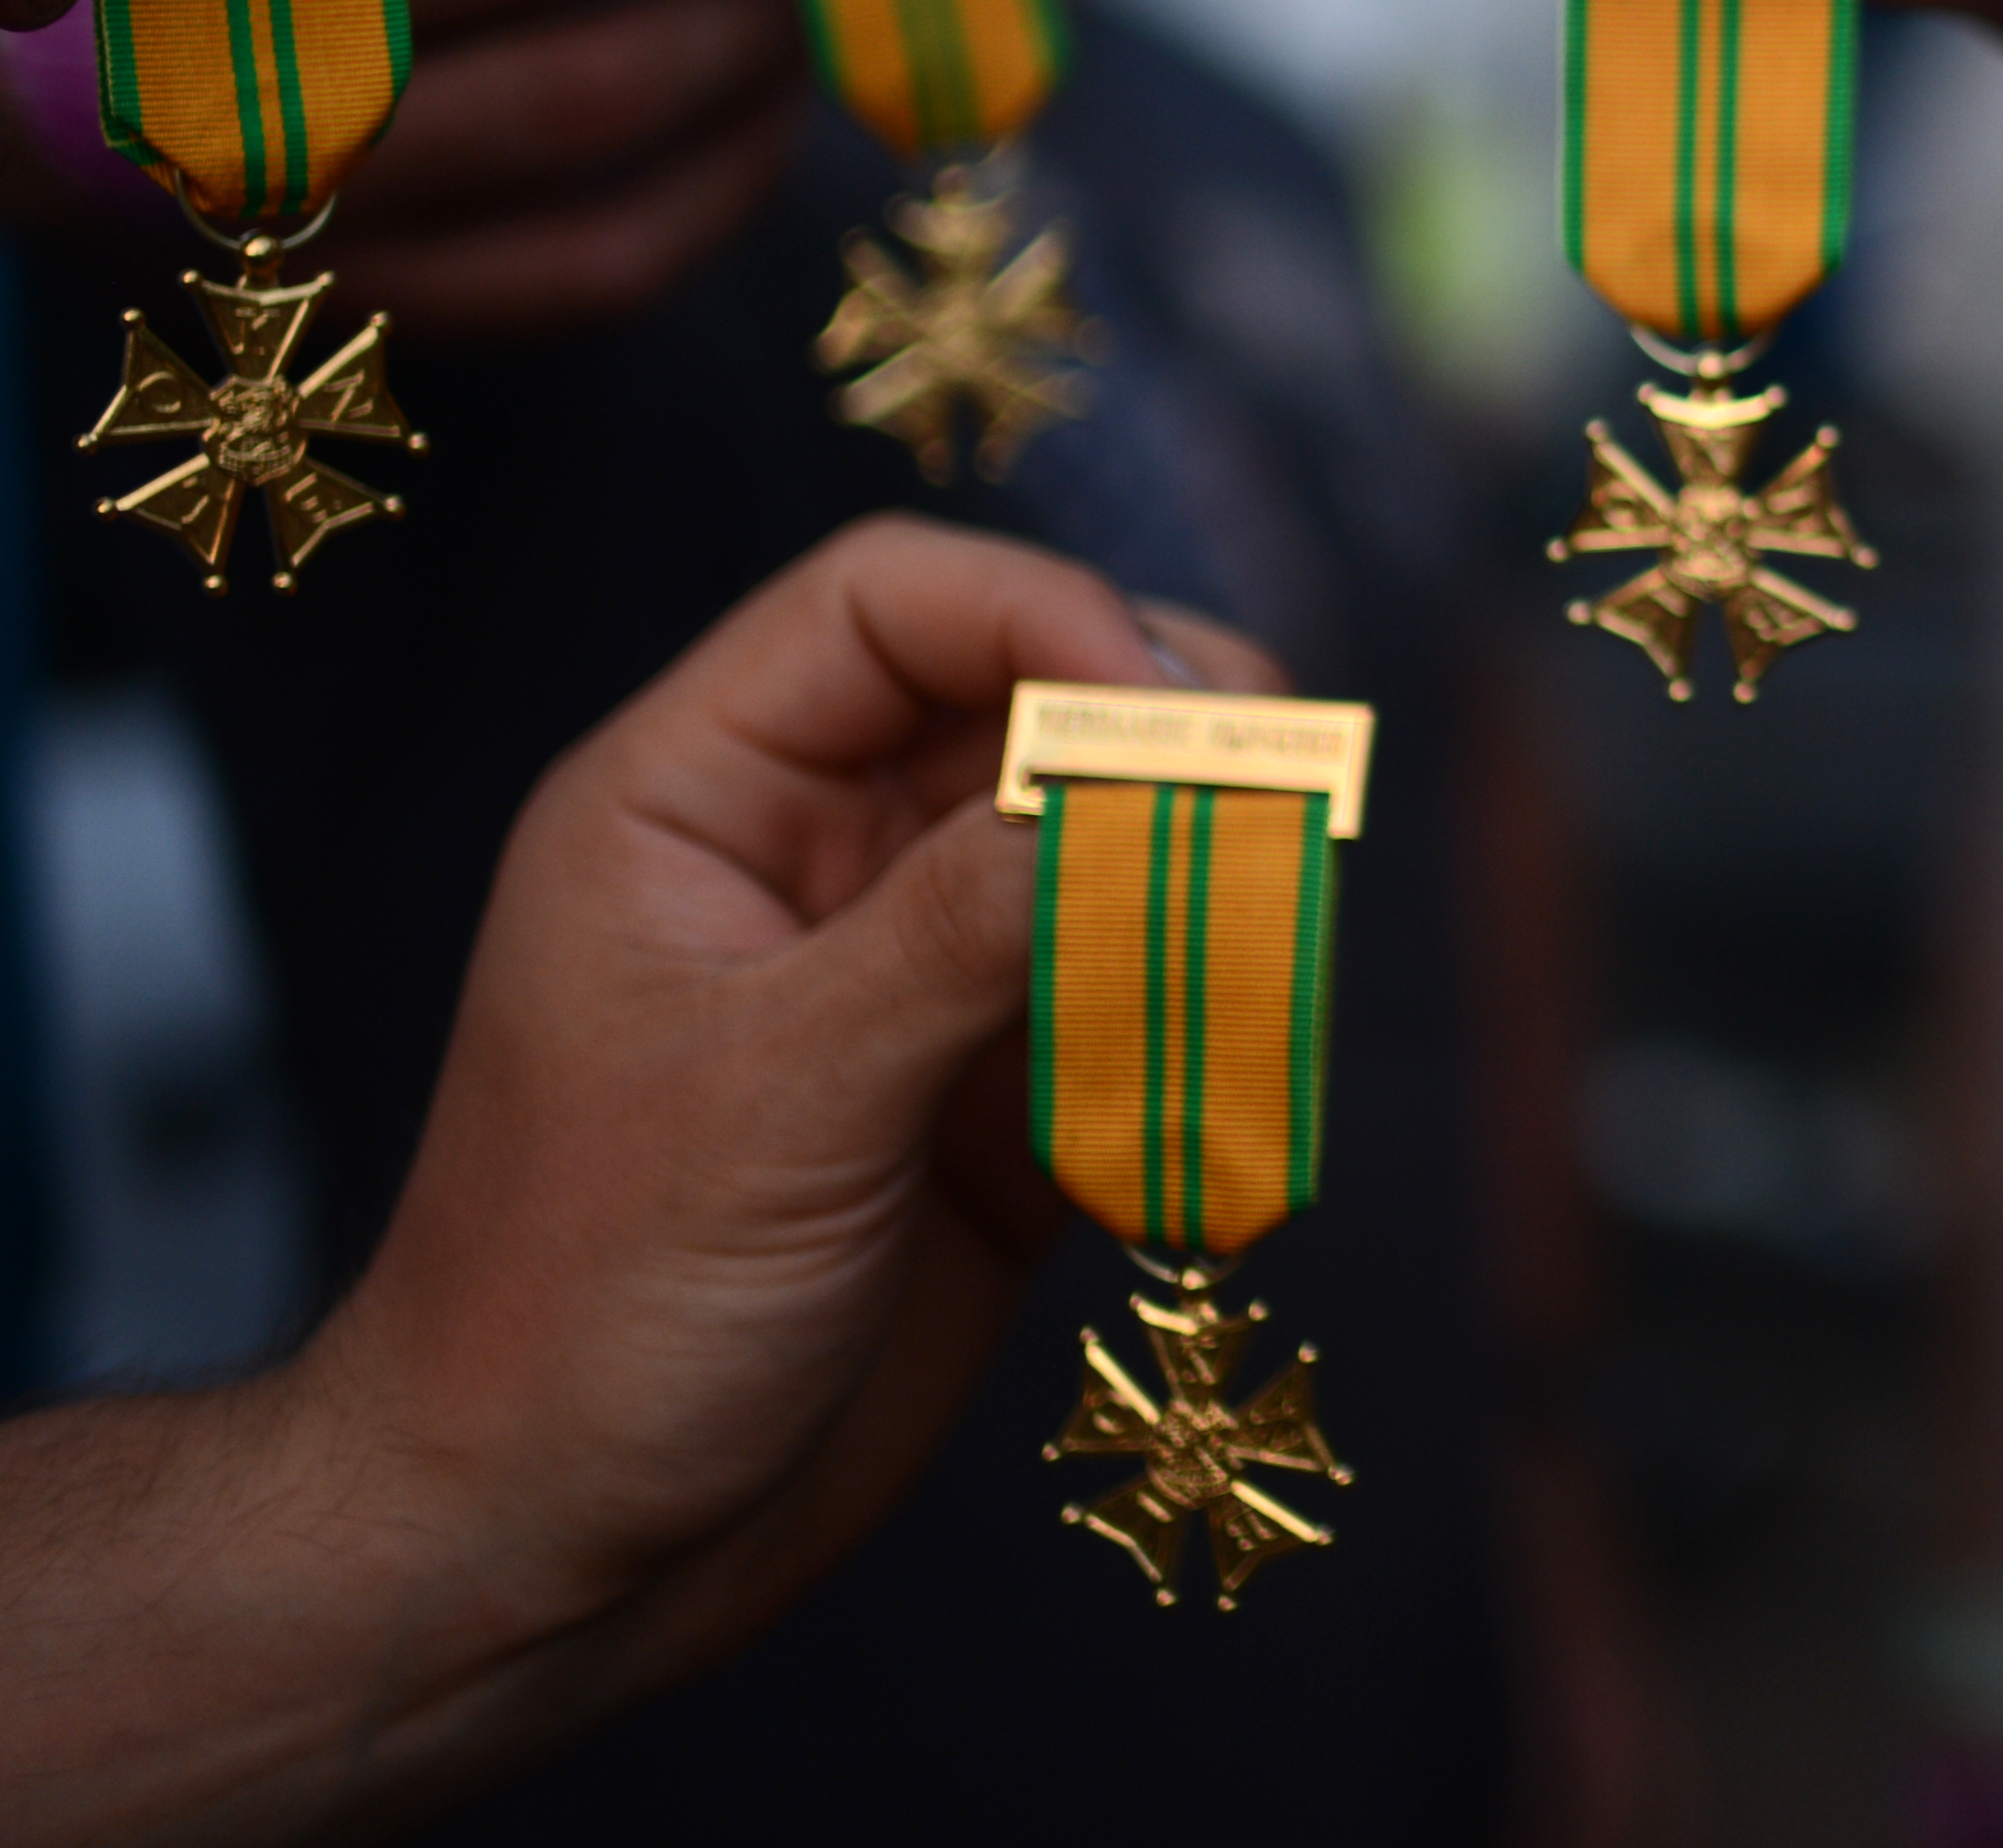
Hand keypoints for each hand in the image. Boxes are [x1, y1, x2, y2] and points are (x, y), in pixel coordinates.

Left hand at [0, 519, 1277, 1841]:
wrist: (549, 1567)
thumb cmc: (580, 1316)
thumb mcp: (773, 1098)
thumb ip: (965, 926)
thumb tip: (1155, 788)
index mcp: (697, 802)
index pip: (894, 607)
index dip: (1048, 618)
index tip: (1173, 718)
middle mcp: (813, 864)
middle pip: (1032, 706)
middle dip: (1170, 748)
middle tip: (1282, 816)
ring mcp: (910, 987)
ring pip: (1109, 857)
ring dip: (1211, 901)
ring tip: (1274, 970)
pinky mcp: (993, 1112)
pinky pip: (1138, 1017)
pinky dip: (1209, 1049)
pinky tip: (1222, 1123)